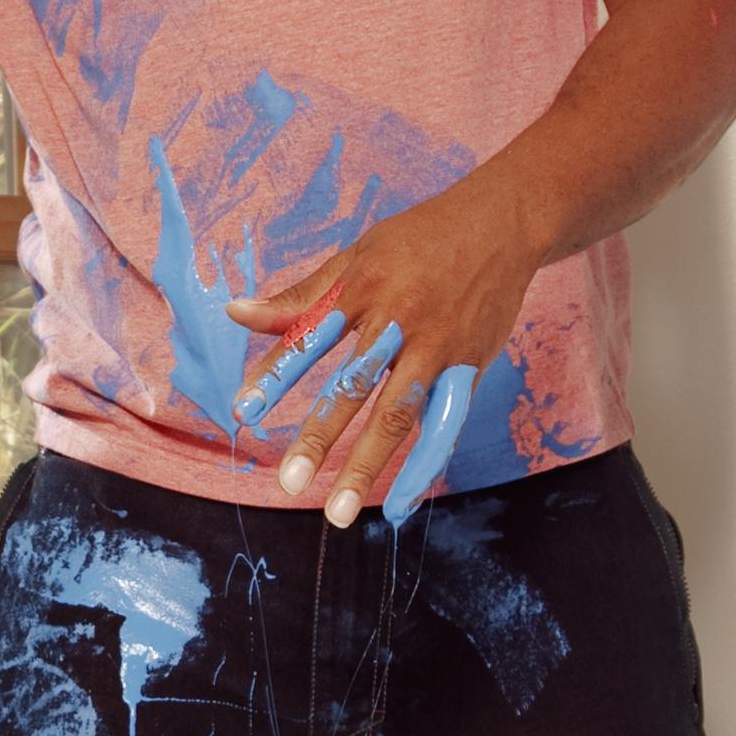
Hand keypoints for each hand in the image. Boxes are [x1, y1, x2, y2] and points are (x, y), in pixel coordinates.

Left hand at [222, 175, 538, 526]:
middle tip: (289, 483)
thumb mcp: (357, 254)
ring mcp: (439, 347)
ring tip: (340, 512)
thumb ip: (301, 295)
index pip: (311, 338)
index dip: (277, 376)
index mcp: (363, 288)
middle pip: (354, 385)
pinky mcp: (470, 366)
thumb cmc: (419, 240)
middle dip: (321, 436)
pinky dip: (425, 464)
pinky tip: (402, 503)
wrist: (501, 223)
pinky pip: (446, 422)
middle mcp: (400, 320)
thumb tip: (234, 312)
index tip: (243, 412)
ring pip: (400, 412)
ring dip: (368, 464)